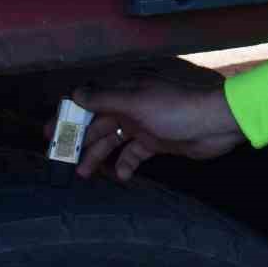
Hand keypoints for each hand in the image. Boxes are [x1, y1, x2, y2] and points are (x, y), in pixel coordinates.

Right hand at [44, 75, 247, 181]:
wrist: (218, 122)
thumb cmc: (178, 108)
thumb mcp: (137, 101)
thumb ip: (105, 98)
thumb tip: (75, 93)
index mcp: (125, 90)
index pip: (89, 101)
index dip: (68, 116)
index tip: (49, 134)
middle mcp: (132, 106)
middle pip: (98, 123)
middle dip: (79, 140)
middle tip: (60, 159)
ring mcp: (145, 124)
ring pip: (114, 140)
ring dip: (99, 155)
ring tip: (84, 174)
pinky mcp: (159, 141)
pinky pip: (135, 153)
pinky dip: (126, 164)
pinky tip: (121, 176)